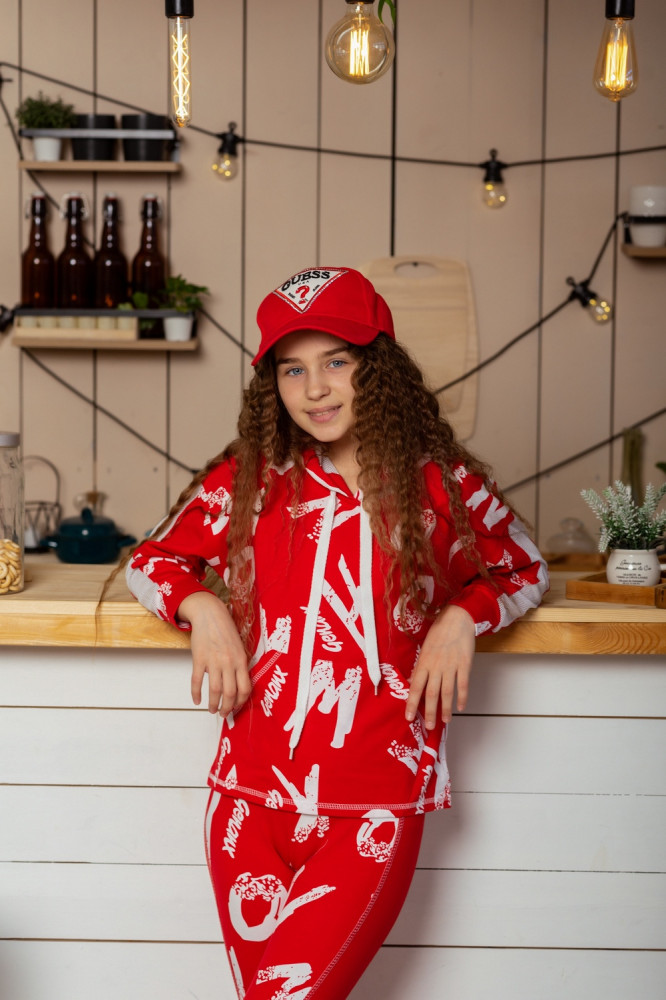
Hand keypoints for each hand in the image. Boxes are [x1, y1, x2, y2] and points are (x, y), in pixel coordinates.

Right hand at [178, 591, 250, 716]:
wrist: (210, 615)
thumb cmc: (226, 630)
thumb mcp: (239, 647)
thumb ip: (240, 664)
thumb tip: (239, 684)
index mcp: (241, 660)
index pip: (245, 687)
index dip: (241, 701)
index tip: (236, 706)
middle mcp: (228, 662)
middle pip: (230, 692)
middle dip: (227, 707)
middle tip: (224, 714)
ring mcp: (213, 661)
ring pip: (215, 690)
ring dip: (213, 704)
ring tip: (212, 710)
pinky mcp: (199, 659)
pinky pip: (197, 680)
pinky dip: (196, 693)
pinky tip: (197, 700)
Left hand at [405, 604, 475, 729]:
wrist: (457, 618)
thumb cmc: (439, 632)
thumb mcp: (425, 648)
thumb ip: (421, 666)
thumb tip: (414, 682)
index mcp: (424, 662)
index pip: (415, 687)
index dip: (411, 703)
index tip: (408, 717)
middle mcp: (436, 666)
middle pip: (431, 694)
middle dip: (429, 712)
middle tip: (429, 726)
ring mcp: (451, 666)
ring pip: (447, 692)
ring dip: (445, 709)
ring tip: (445, 721)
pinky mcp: (464, 664)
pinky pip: (463, 685)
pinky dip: (462, 698)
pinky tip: (461, 708)